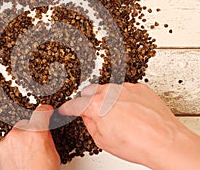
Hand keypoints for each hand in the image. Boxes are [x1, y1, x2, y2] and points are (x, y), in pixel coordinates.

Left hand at [0, 105, 59, 169]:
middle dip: (26, 134)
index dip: (44, 111)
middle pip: (22, 127)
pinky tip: (10, 166)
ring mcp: (1, 145)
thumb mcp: (53, 155)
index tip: (44, 110)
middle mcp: (16, 135)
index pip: (41, 113)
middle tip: (30, 150)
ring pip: (8, 139)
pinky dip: (2, 156)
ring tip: (19, 163)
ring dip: (13, 146)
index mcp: (35, 133)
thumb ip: (45, 139)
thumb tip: (42, 133)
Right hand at [59, 83, 199, 169]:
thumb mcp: (102, 140)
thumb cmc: (137, 144)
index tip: (66, 109)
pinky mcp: (139, 87)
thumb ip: (89, 124)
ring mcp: (125, 88)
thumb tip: (86, 116)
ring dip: (107, 98)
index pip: (74, 104)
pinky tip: (131, 111)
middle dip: (88, 100)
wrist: (165, 141)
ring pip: (108, 89)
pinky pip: (125, 89)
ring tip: (118, 114)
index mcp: (95, 106)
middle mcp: (108, 92)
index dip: (68, 108)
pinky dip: (124, 97)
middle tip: (95, 113)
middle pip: (90, 91)